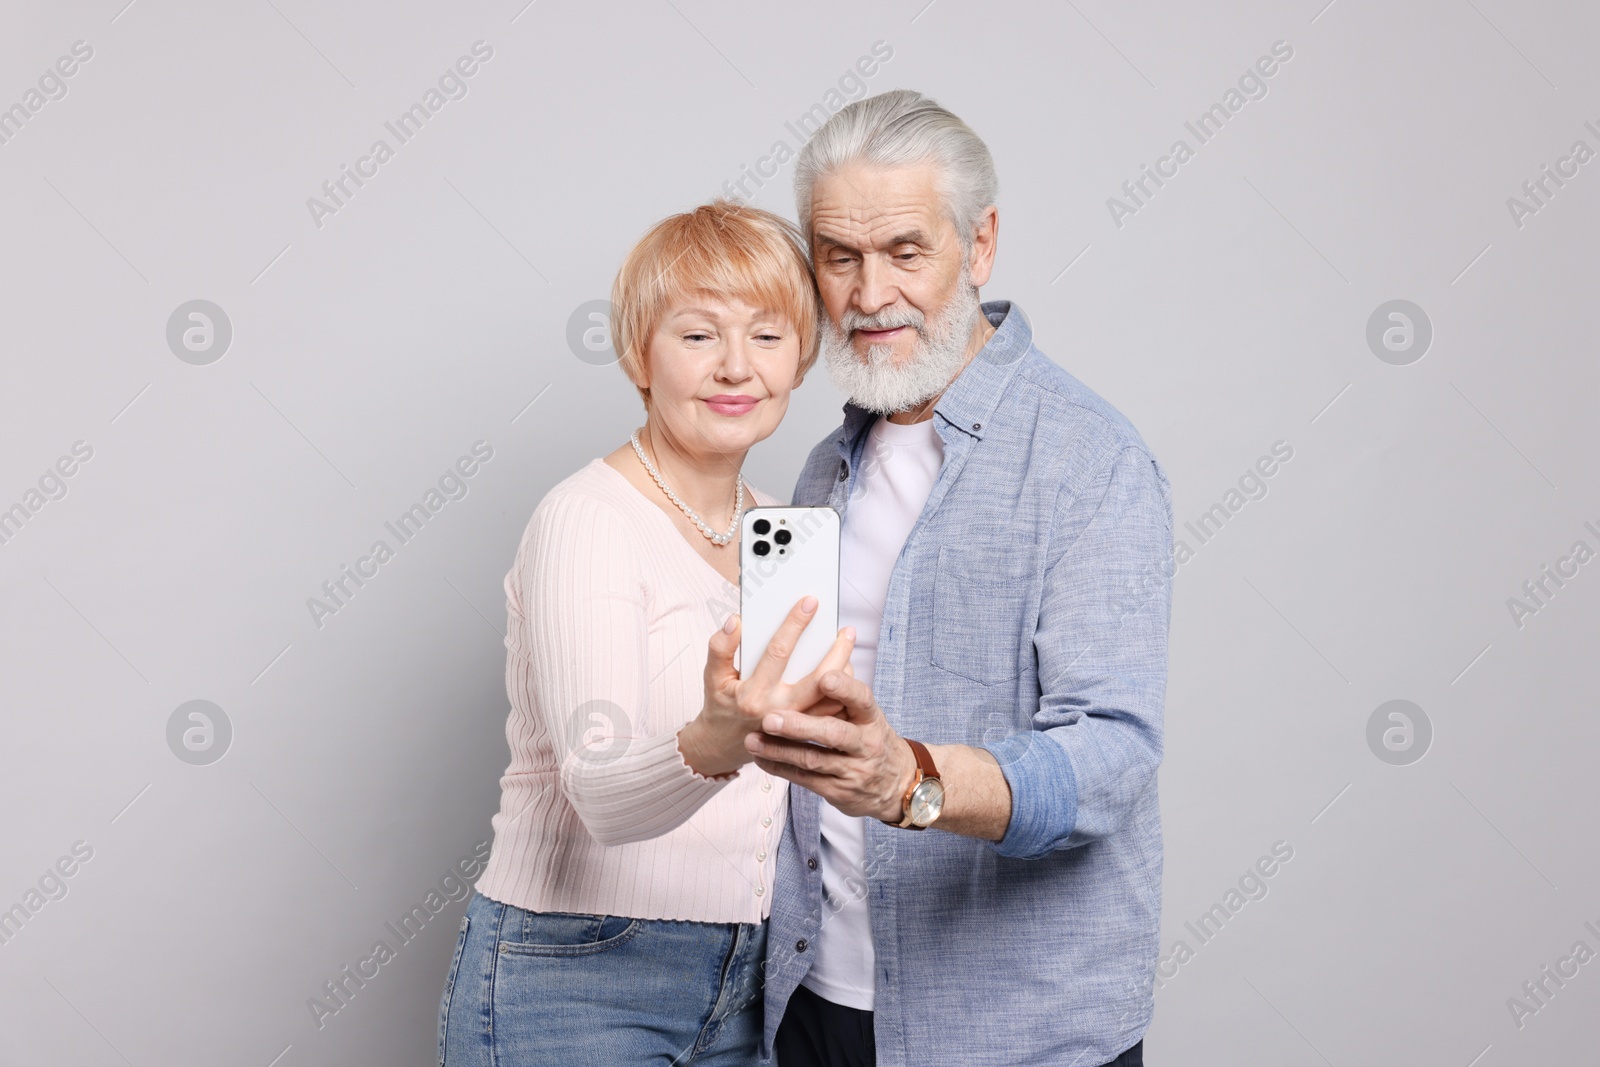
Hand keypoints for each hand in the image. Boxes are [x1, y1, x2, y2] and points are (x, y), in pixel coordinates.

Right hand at [678, 598, 855, 777]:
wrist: (724, 745)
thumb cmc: (721, 705)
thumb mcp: (712, 676)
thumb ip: (720, 647)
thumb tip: (735, 621)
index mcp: (753, 694)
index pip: (778, 653)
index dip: (795, 624)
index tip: (810, 602)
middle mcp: (779, 710)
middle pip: (818, 679)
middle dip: (837, 651)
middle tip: (848, 629)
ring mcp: (796, 725)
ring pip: (831, 698)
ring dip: (844, 671)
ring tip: (848, 645)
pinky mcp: (806, 732)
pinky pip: (831, 711)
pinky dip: (841, 691)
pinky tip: (844, 669)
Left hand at [744, 667, 916, 821]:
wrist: (895, 783)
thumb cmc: (869, 737)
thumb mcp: (867, 715)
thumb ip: (845, 693)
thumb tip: (825, 650)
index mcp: (872, 718)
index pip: (862, 699)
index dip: (844, 688)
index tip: (824, 677)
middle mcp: (866, 744)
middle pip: (833, 733)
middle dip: (799, 726)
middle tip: (769, 717)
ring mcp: (853, 770)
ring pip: (813, 760)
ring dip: (779, 750)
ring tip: (752, 740)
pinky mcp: (838, 791)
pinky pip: (805, 779)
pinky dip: (780, 768)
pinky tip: (760, 758)